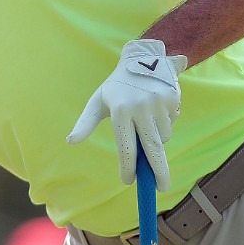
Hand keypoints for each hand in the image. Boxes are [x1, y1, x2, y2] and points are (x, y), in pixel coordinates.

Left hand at [68, 39, 187, 190]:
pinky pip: (171, 123)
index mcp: (120, 111)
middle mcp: (141, 108)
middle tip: (161, 187)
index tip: (129, 181)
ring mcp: (159, 103)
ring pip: (162, 137)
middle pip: (152, 149)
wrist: (142, 57)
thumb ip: (85, 123)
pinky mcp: (173, 99)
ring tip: (146, 120)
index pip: (126, 148)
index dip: (128, 168)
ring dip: (156, 138)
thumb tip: (70, 141)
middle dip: (158, 171)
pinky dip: (165, 123)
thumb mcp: (98, 101)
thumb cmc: (117, 86)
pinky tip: (156, 109)